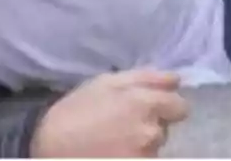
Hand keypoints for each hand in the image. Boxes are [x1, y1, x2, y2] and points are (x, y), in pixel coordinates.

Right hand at [31, 69, 189, 157]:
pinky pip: (143, 159)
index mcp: (145, 103)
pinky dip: (132, 156)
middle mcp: (150, 131)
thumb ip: (146, 78)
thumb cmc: (76, 110)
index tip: (152, 108)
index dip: (167, 106)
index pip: (180, 107)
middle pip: (165, 128)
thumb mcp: (106, 82)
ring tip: (113, 140)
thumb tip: (176, 80)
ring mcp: (143, 155)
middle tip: (122, 124)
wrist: (50, 147)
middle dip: (150, 124)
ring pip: (153, 147)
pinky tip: (112, 152)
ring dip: (140, 143)